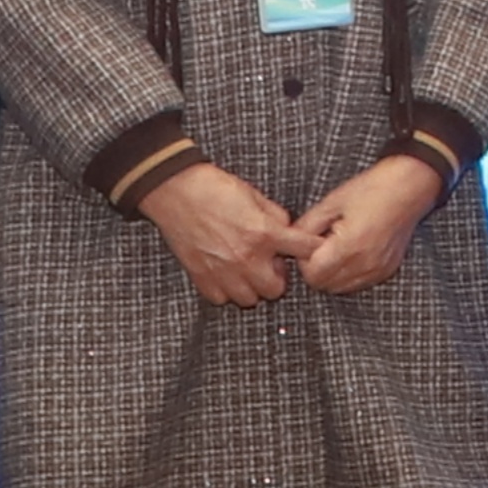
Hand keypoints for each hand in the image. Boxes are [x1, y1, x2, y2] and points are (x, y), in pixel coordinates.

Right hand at [141, 162, 307, 309]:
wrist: (174, 190)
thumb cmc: (214, 188)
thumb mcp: (254, 195)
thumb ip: (276, 216)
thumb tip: (287, 230)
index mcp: (263, 234)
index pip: (304, 250)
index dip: (313, 250)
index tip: (313, 251)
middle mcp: (246, 258)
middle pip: (276, 290)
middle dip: (276, 277)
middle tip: (268, 262)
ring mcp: (222, 272)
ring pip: (249, 299)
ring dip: (252, 286)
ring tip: (245, 269)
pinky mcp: (201, 278)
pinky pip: (222, 299)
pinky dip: (226, 290)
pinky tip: (225, 273)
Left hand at [290, 152, 448, 296]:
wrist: (410, 187)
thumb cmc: (372, 189)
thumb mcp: (332, 202)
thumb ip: (307, 225)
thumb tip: (291, 240)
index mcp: (350, 246)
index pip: (313, 275)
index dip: (304, 260)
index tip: (310, 242)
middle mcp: (365, 264)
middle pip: (324, 285)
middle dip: (316, 268)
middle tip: (322, 244)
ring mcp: (378, 270)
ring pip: (340, 288)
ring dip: (332, 273)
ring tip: (338, 246)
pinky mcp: (387, 271)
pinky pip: (358, 283)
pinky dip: (348, 273)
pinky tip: (353, 251)